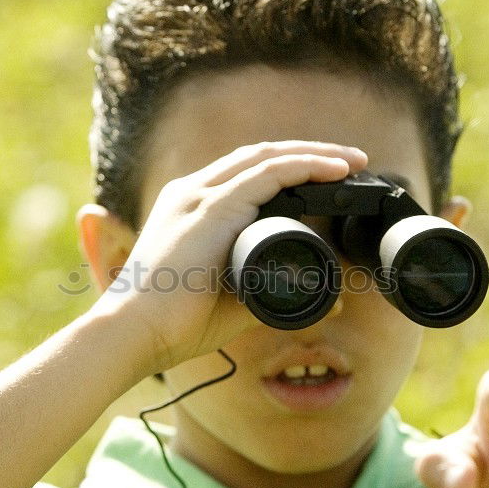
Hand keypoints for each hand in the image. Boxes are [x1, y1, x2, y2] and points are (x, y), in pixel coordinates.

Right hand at [86, 141, 367, 372]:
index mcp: (189, 210)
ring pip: (268, 157)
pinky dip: (306, 167)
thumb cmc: (174, 325)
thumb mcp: (234, 302)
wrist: (135, 333)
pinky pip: (269, 173)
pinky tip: (336, 169)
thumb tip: (327, 304)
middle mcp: (192, 192)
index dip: (287, 170)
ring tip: (353, 160)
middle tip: (351, 162)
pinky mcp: (212, 207)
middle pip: (259, 157)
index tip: (325, 178)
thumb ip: (277, 296)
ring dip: (314, 154)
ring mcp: (200, 196)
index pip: (244, 175)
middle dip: (307, 154)